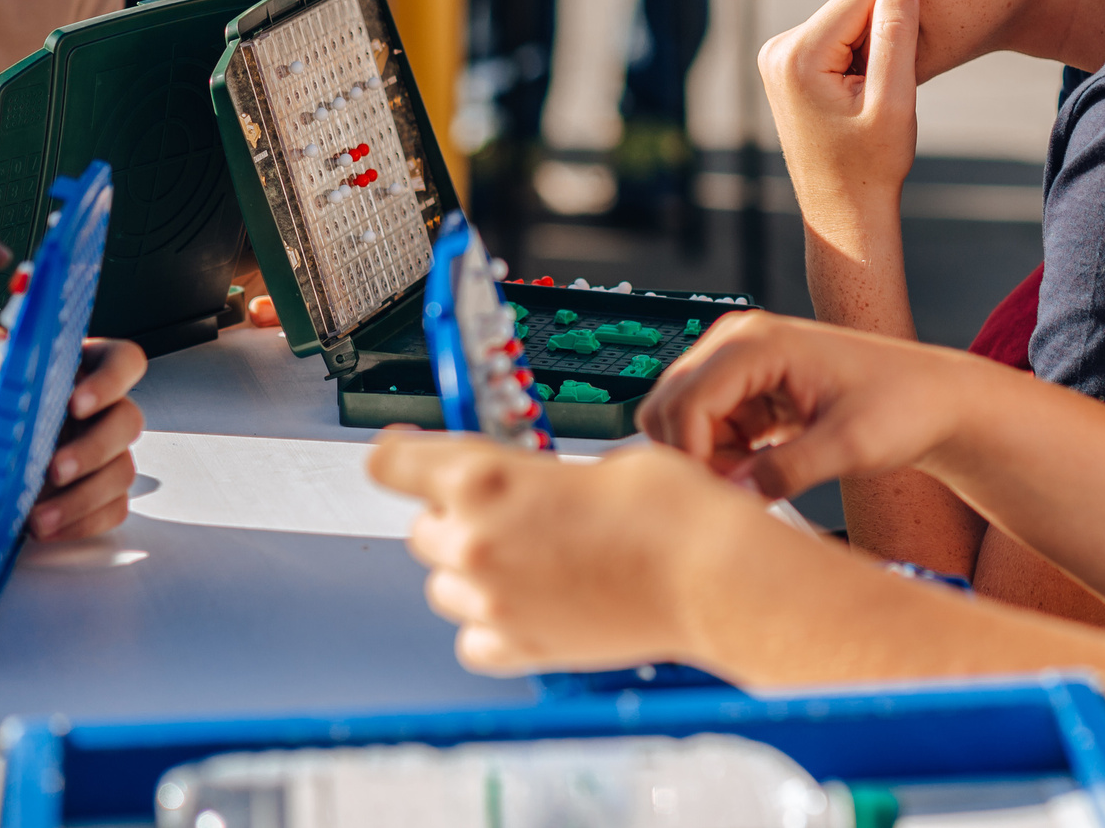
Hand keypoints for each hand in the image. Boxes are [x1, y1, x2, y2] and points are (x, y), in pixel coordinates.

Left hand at [0, 334, 147, 537]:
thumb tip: (1, 342)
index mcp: (76, 372)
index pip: (122, 361)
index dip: (112, 380)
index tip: (77, 403)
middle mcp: (95, 412)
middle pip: (128, 421)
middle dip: (94, 448)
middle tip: (55, 468)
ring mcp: (97, 456)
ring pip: (122, 471)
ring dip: (85, 495)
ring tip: (39, 513)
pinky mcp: (92, 496)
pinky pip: (111, 509)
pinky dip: (82, 522)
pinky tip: (45, 525)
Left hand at [369, 432, 767, 674]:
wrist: (711, 576)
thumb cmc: (671, 513)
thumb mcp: (598, 460)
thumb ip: (537, 475)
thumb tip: (525, 488)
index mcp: (486, 481)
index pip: (393, 465)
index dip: (398, 454)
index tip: (403, 454)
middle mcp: (477, 544)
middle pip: (422, 529)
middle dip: (454, 514)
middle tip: (505, 509)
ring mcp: (496, 604)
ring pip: (442, 586)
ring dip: (470, 568)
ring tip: (524, 557)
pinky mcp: (523, 649)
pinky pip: (474, 639)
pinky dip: (491, 623)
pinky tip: (528, 602)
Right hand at [637, 311, 999, 500]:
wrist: (932, 398)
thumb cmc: (903, 406)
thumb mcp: (850, 446)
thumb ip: (788, 472)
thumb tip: (735, 495)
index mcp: (758, 342)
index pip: (684, 402)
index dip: (692, 458)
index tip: (723, 497)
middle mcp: (738, 340)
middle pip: (666, 406)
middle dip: (693, 456)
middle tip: (741, 488)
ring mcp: (739, 360)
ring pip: (680, 419)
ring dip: (708, 457)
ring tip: (761, 476)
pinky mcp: (746, 385)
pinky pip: (705, 426)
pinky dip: (722, 454)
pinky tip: (763, 466)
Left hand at [759, 0, 919, 212]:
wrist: (843, 210)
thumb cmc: (872, 164)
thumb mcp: (894, 101)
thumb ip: (897, 36)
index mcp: (797, 55)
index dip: (891, 27)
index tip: (890, 74)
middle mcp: (776, 49)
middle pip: (849, 6)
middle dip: (876, 39)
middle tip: (878, 91)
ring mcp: (775, 57)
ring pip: (844, 20)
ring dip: (866, 51)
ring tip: (866, 98)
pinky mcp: (784, 65)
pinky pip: (833, 38)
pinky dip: (853, 59)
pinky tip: (855, 97)